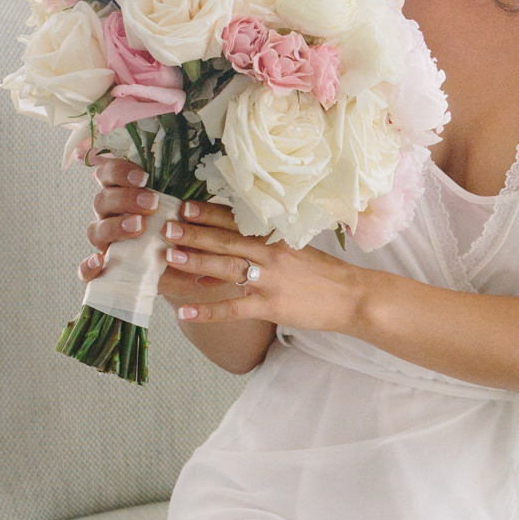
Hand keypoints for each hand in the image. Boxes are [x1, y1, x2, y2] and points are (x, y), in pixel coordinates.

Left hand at [157, 201, 364, 338]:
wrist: (353, 297)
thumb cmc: (324, 274)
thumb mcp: (298, 249)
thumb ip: (268, 245)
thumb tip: (237, 243)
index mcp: (275, 238)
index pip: (237, 222)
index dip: (209, 213)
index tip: (184, 206)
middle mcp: (269, 255)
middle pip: (225, 241)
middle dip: (193, 233)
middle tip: (165, 227)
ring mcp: (269, 281)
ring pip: (226, 268)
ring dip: (196, 262)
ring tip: (170, 257)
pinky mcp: (270, 306)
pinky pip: (233, 309)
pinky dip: (207, 311)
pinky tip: (185, 313)